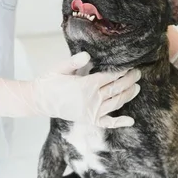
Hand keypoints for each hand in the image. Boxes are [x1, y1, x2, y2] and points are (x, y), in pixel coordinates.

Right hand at [0, 52, 140, 127]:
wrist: (40, 101)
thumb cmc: (49, 82)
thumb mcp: (60, 68)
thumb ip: (74, 61)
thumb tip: (88, 55)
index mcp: (86, 85)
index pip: (110, 77)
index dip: (122, 71)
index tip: (130, 65)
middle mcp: (92, 99)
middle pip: (116, 88)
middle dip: (129, 80)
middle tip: (138, 73)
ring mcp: (92, 111)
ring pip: (116, 103)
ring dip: (128, 95)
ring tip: (137, 87)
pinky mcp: (89, 120)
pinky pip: (108, 123)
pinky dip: (119, 122)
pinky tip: (131, 120)